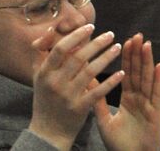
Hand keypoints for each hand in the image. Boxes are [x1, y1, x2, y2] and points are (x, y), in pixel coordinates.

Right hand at [28, 25, 123, 149]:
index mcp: (44, 73)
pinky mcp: (79, 108)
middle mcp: (55, 83)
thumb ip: (41, 52)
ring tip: (118, 47)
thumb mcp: (38, 75)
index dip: (76, 36)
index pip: (60, 49)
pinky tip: (121, 72)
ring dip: (106, 57)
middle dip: (97, 43)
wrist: (48, 132)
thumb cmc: (45, 98)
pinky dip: (110, 81)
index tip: (91, 27)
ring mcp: (68, 96)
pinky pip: (98, 91)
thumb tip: (51, 28)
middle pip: (78, 57)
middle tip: (111, 34)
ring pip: (90, 72)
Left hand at [95, 35, 159, 150]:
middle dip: (137, 54)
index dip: (127, 58)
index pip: (127, 74)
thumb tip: (88, 82)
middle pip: (138, 72)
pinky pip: (157, 93)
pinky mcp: (157, 112)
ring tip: (146, 43)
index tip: (124, 41)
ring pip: (148, 78)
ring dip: (147, 61)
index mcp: (128, 99)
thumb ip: (98, 102)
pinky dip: (158, 79)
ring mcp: (150, 104)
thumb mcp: (105, 122)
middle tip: (136, 35)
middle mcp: (140, 99)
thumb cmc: (120, 146)